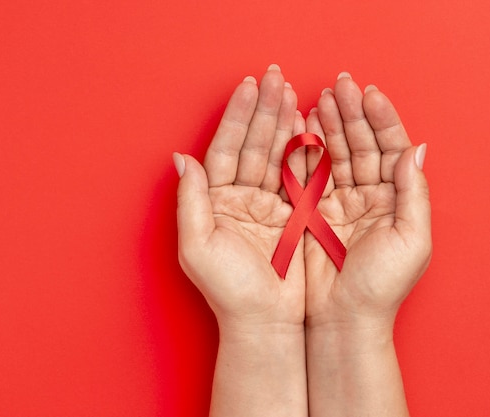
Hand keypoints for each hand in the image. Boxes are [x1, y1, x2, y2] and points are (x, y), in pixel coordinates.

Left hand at [175, 65, 305, 330]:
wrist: (267, 323)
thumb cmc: (228, 292)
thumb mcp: (198, 247)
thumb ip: (190, 201)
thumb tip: (181, 159)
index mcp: (215, 201)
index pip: (226, 149)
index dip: (237, 117)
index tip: (249, 86)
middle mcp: (240, 198)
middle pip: (252, 145)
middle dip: (264, 110)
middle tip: (276, 78)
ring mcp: (268, 204)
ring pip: (276, 155)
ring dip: (284, 123)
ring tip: (292, 92)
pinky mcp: (293, 215)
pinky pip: (298, 176)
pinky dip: (304, 151)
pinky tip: (308, 126)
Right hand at [304, 73, 431, 330]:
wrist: (343, 319)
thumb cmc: (381, 287)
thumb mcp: (411, 239)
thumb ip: (414, 193)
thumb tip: (416, 149)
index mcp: (396, 201)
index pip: (391, 149)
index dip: (382, 120)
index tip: (369, 94)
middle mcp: (370, 197)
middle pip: (363, 145)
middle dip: (353, 114)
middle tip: (340, 85)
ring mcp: (340, 202)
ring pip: (337, 154)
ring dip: (330, 125)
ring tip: (321, 98)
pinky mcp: (314, 212)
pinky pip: (311, 173)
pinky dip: (307, 149)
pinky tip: (304, 126)